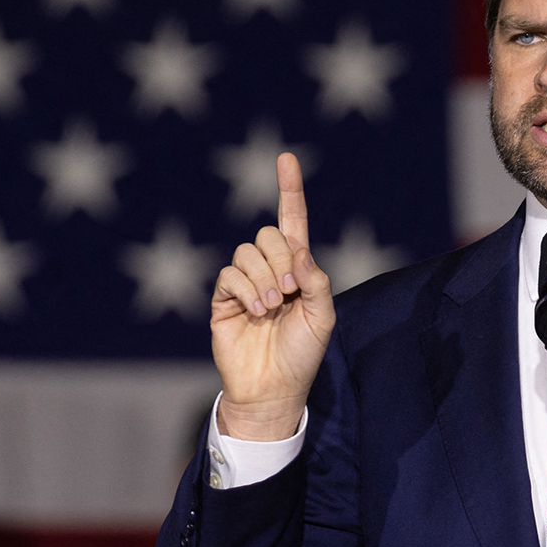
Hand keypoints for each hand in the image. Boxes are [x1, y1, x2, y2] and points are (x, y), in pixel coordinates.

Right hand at [211, 153, 334, 440]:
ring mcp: (244, 283)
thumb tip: (298, 250)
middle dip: (282, 259)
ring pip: (247, 252)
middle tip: (290, 292)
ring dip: (264, 278)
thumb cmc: (302, 354)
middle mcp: (270, 270)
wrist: (273, 388)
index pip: (292, 221)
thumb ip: (317, 279)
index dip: (289, 189)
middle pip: (268, 235)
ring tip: (272, 308)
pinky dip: (246, 289)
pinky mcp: (223, 299)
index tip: (286, 159)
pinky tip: (256, 311)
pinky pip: (229, 273)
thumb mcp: (323, 316)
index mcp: (298, 269)